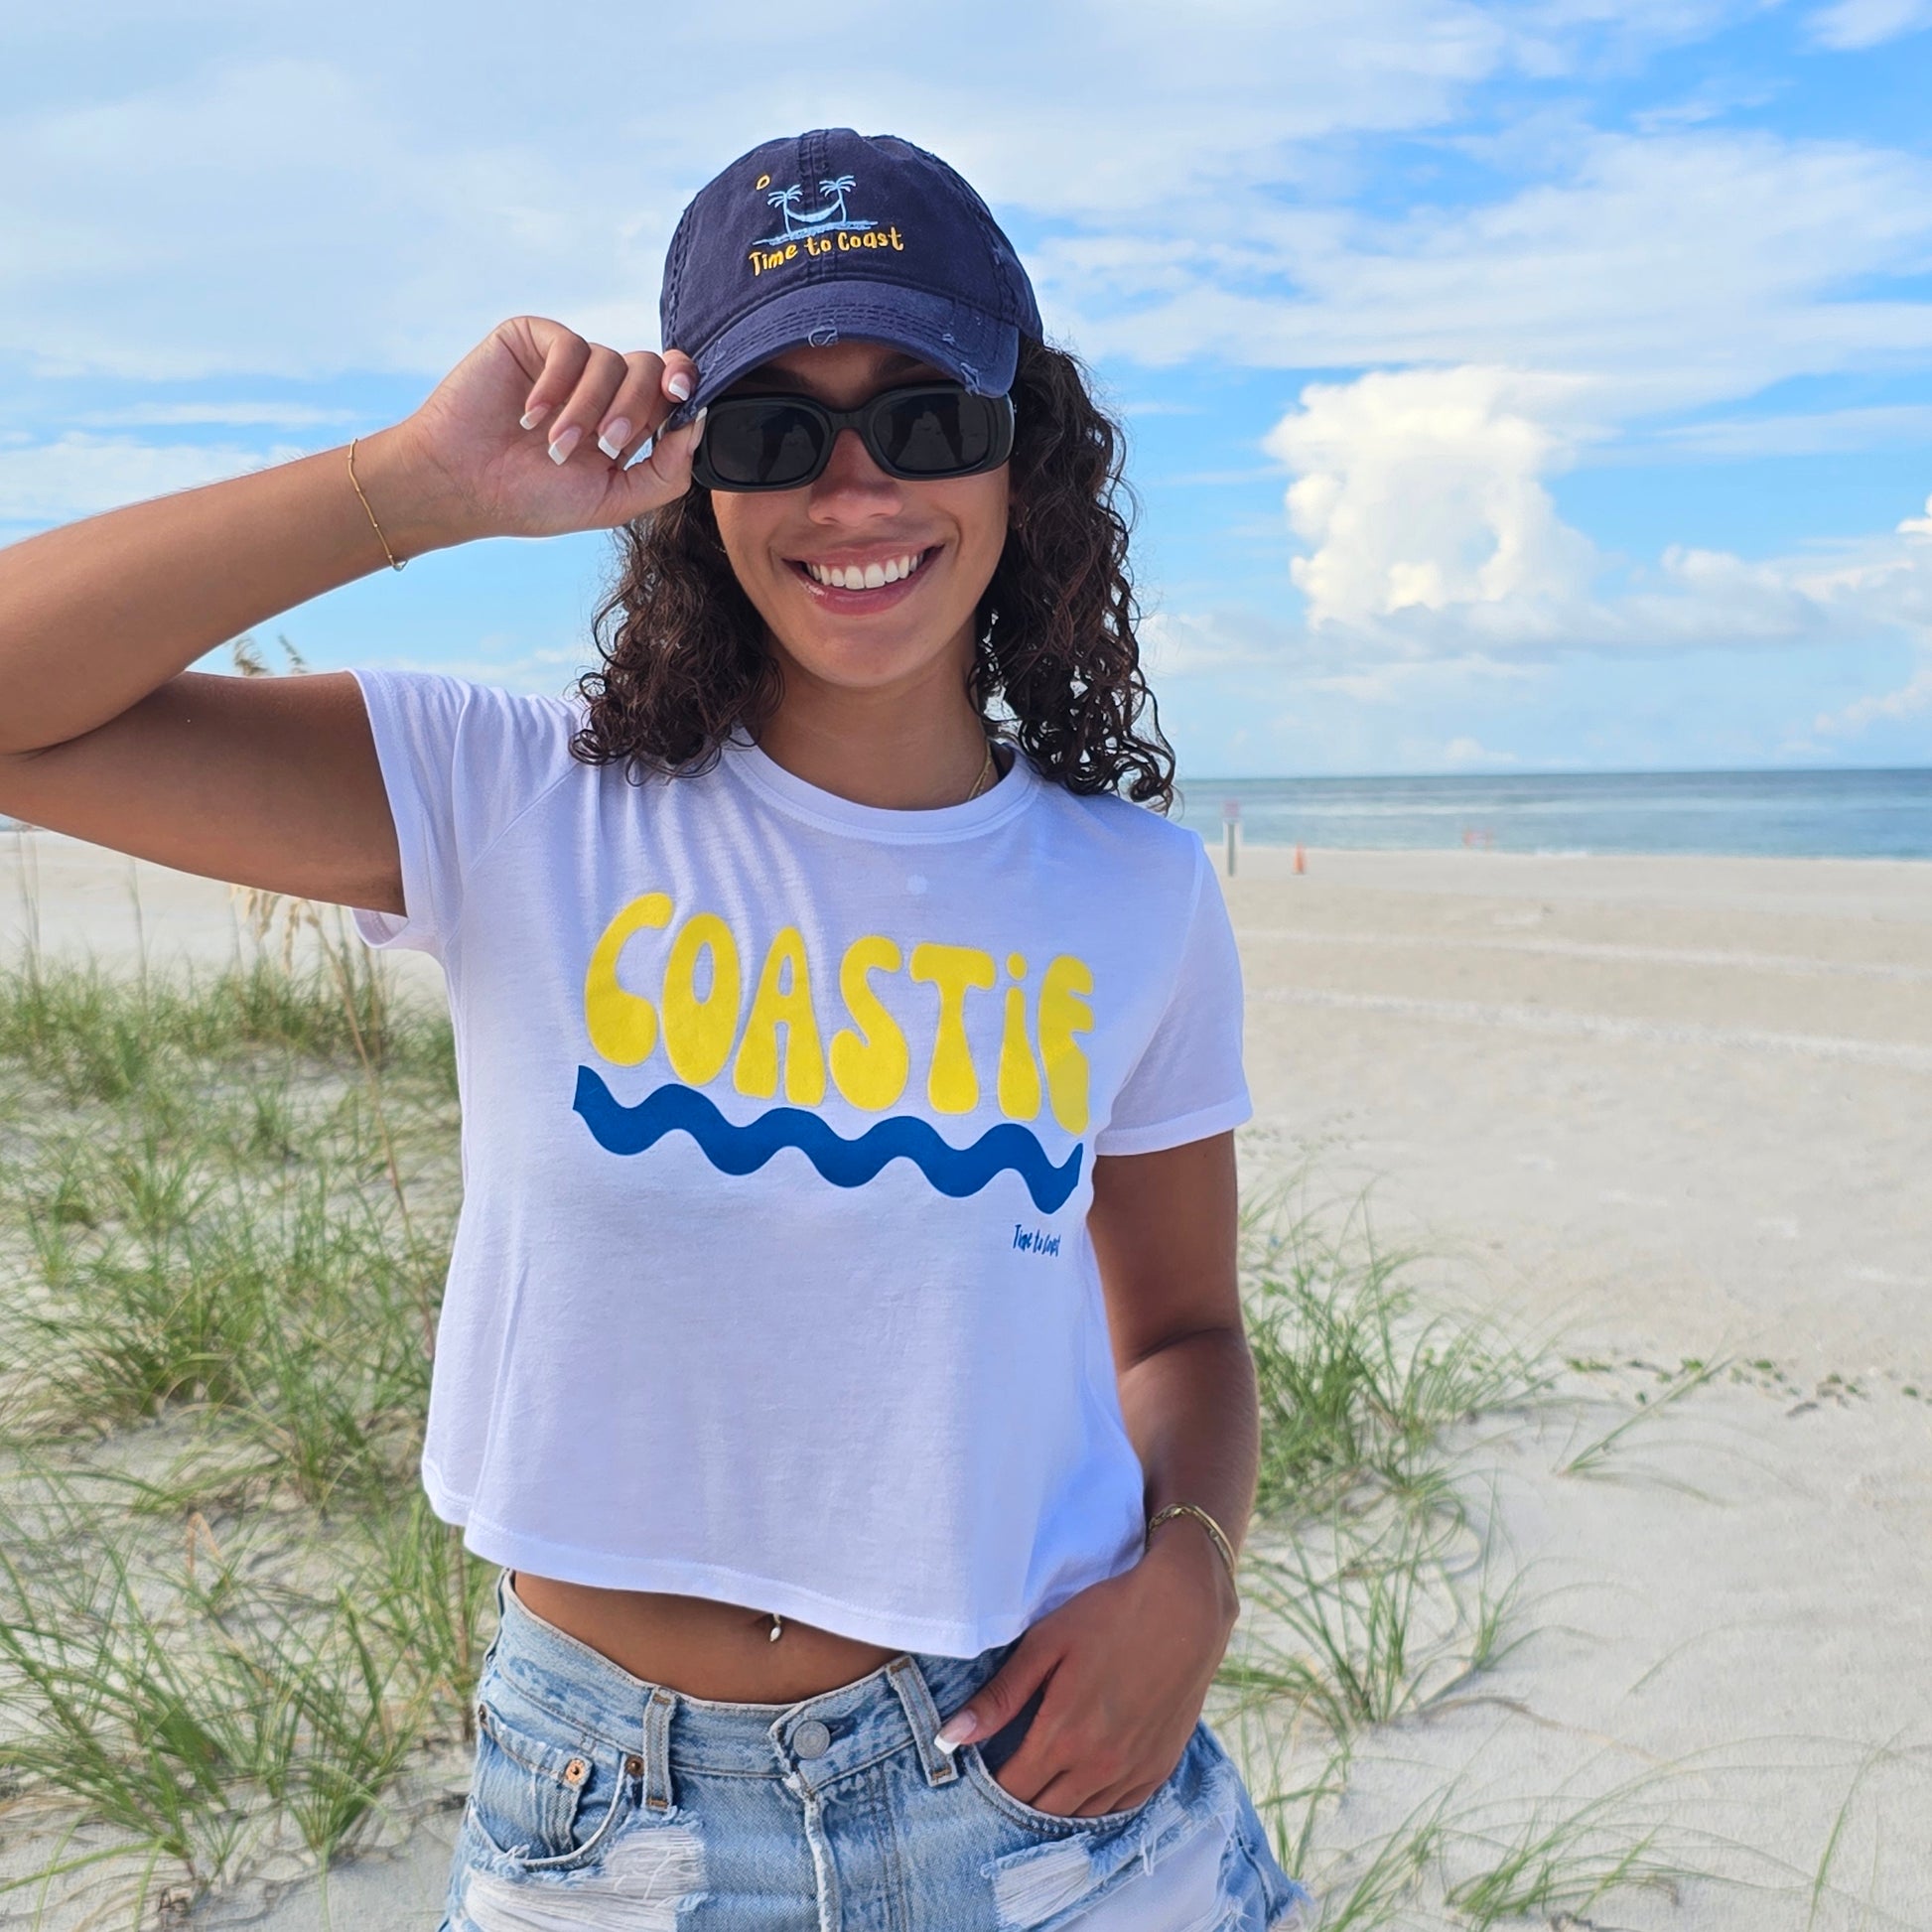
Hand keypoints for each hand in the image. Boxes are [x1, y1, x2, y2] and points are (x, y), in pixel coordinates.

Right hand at [369, 317, 705, 549]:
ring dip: (587, 409)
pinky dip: (556, 385)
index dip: (684, 384)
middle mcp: (601, 387)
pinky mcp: (533, 340)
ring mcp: (567, 362)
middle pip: (650, 368)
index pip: (671, 388)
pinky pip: (569, 345)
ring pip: (610, 361)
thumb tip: (700, 423)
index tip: (680, 398)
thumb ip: (666, 471)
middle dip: (635, 409)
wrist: (462, 486)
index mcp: (626, 421)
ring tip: (555, 445)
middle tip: (604, 445)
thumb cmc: (533, 499)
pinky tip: (530, 417)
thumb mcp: (613, 500)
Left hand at [935, 1526, 1238, 1818]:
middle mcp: (1097, 1766)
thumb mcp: (1046, 1643)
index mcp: (1062, 1735)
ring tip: (1042, 1777)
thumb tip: (950, 1737)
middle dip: (1020, 1797)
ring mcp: (1132, 1772)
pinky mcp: (1159, 1769)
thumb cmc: (1109, 1616)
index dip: (990, 1784)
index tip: (981, 1767)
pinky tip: (1082, 1780)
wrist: (1185, 1609)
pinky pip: (1117, 1810)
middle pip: (1043, 1811)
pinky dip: (1094, 1804)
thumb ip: (999, 1696)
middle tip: (1009, 1770)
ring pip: (1080, 1817)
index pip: (1011, 1789)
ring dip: (1056, 1805)